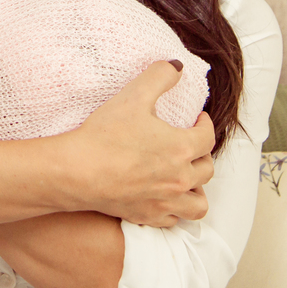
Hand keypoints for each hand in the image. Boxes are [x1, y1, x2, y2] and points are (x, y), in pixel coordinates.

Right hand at [63, 60, 215, 226]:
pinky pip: (174, 220)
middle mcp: (179, 179)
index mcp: (180, 148)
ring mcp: (164, 201)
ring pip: (198, 203)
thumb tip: (176, 67)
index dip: (206, 125)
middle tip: (190, 145)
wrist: (78, 171)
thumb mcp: (133, 96)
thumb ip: (159, 76)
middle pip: (207, 170)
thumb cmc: (105, 135)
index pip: (208, 138)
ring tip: (185, 177)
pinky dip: (175, 210)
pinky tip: (164, 198)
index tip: (198, 120)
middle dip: (202, 155)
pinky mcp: (147, 217)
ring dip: (196, 189)